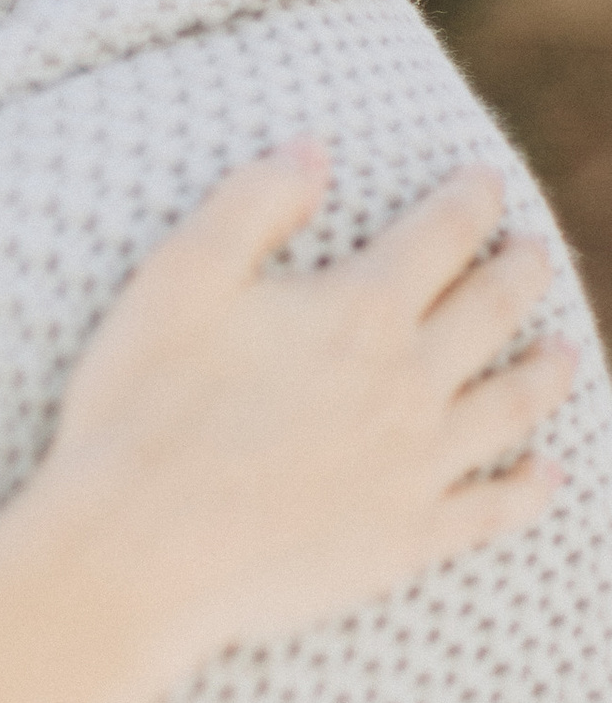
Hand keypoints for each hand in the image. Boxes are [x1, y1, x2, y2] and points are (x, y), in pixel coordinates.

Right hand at [0, 150, 574, 702]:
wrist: (137, 550)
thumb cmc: (141, 407)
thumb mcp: (178, 278)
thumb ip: (253, 204)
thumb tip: (314, 151)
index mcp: (359, 310)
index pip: (440, 235)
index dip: (469, 200)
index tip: (484, 182)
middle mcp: (409, 383)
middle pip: (491, 312)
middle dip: (519, 272)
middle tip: (534, 251)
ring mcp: (417, 465)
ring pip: (511, 405)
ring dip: (546, 372)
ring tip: (566, 352)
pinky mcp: (407, 538)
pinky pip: (492, 508)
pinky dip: (529, 488)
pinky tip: (550, 475)